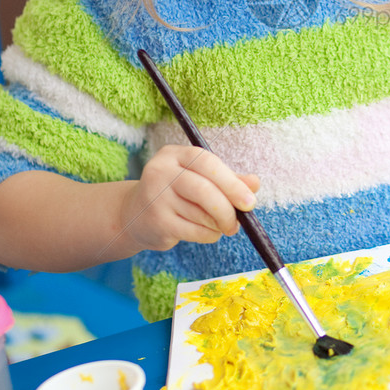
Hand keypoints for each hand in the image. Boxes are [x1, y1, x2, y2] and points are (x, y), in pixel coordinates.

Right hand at [119, 145, 259, 251]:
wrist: (134, 215)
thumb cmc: (176, 193)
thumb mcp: (200, 179)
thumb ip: (228, 179)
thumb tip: (255, 183)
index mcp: (174, 154)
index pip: (207, 162)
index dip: (232, 182)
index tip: (250, 201)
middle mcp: (160, 171)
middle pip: (203, 189)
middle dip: (228, 208)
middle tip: (239, 222)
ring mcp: (155, 197)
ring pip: (200, 213)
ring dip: (218, 224)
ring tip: (222, 226)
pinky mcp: (156, 221)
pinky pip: (193, 231)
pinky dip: (208, 235)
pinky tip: (209, 233)